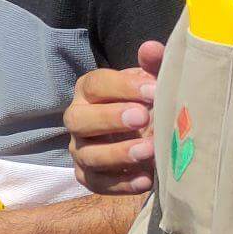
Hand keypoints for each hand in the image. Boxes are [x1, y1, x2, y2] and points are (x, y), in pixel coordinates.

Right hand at [65, 40, 163, 195]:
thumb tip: (151, 48)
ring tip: (149, 152)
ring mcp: (80, 150)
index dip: (122, 87)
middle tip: (143, 118)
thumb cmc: (146, 104)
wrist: (147, 137)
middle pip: (79, 119)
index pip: (96, 85)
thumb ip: (152, 66)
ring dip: (118, 154)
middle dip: (110, 119)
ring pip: (87, 155)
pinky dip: (121, 185)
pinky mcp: (88, 176)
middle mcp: (77, 119)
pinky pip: (96, 184)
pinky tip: (147, 180)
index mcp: (89, 92)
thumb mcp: (150, 84)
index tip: (154, 90)